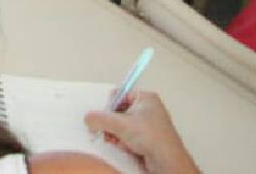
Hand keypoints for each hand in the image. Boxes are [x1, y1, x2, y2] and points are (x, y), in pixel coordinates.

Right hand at [85, 92, 199, 173]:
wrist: (167, 161)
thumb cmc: (150, 136)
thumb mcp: (120, 124)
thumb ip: (100, 119)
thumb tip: (88, 118)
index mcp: (145, 98)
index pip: (120, 95)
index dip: (110, 106)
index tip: (106, 117)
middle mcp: (148, 109)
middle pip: (120, 112)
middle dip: (112, 124)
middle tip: (107, 132)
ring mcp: (149, 125)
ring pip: (123, 126)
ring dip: (116, 135)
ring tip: (117, 142)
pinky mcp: (149, 140)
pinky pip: (130, 137)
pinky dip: (124, 142)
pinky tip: (125, 148)